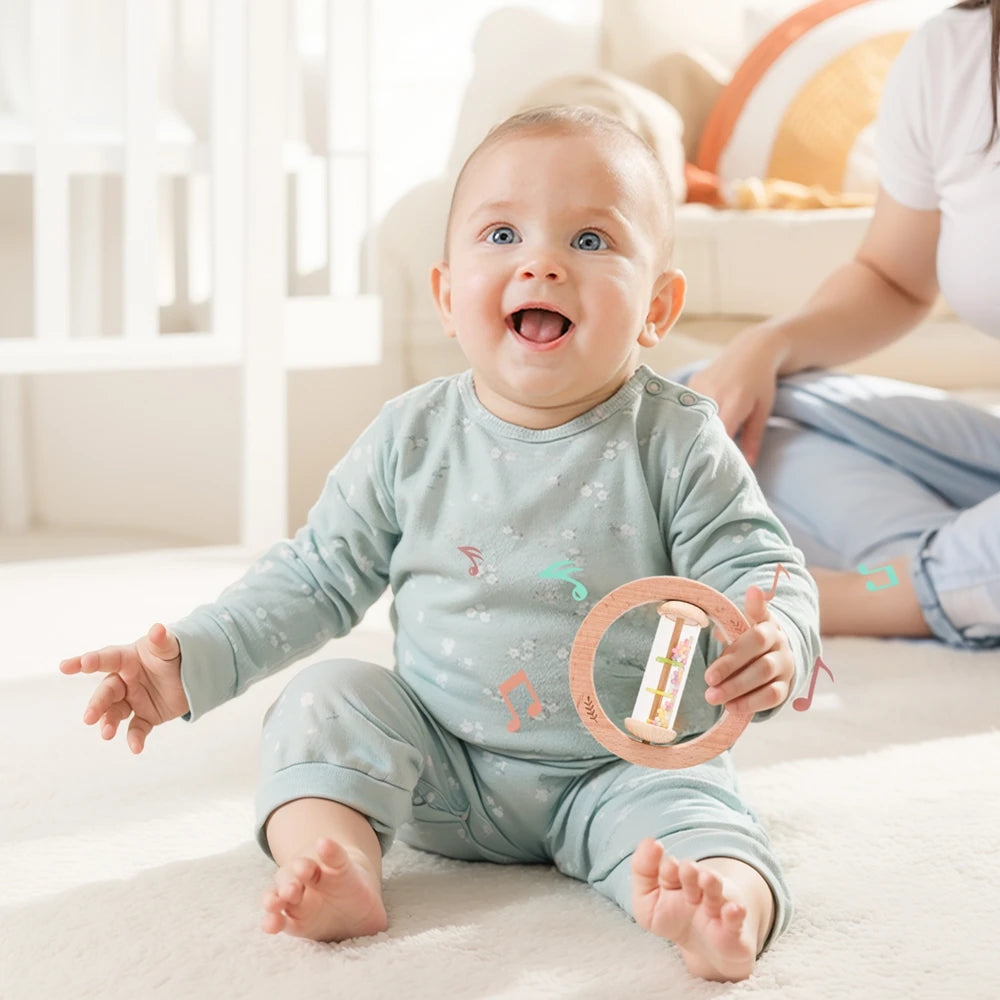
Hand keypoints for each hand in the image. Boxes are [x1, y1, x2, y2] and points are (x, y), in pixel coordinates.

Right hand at [59, 623, 189, 752]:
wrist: (192, 674)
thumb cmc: (174, 655)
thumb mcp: (170, 647)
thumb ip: (162, 641)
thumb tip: (158, 628)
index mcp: (127, 660)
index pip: (105, 659)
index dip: (88, 662)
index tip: (67, 666)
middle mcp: (125, 681)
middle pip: (107, 692)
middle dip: (97, 704)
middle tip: (88, 717)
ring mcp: (133, 699)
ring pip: (115, 713)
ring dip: (109, 723)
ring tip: (106, 734)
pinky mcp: (146, 716)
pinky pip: (137, 728)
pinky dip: (135, 738)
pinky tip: (136, 748)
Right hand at [686, 322, 784, 465]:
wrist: (753, 349)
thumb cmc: (762, 383)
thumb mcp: (763, 410)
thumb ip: (754, 438)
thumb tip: (748, 465)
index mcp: (734, 401)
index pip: (719, 434)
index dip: (715, 450)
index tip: (713, 464)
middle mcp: (713, 392)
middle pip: (701, 426)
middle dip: (702, 442)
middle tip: (702, 458)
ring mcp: (700, 385)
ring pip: (691, 416)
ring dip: (694, 429)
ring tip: (695, 442)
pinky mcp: (692, 382)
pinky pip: (687, 405)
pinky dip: (691, 415)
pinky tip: (695, 421)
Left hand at [702, 585, 792, 713]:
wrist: (774, 663)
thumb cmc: (748, 645)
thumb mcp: (740, 630)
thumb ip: (728, 627)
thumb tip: (718, 634)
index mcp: (766, 623)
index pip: (761, 612)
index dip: (757, 604)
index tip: (752, 594)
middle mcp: (779, 641)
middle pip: (757, 645)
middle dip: (730, 664)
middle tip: (708, 679)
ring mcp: (785, 664)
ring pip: (764, 673)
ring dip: (736, 687)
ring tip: (713, 697)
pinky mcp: (785, 687)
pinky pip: (772, 696)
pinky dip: (750, 703)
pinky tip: (731, 706)